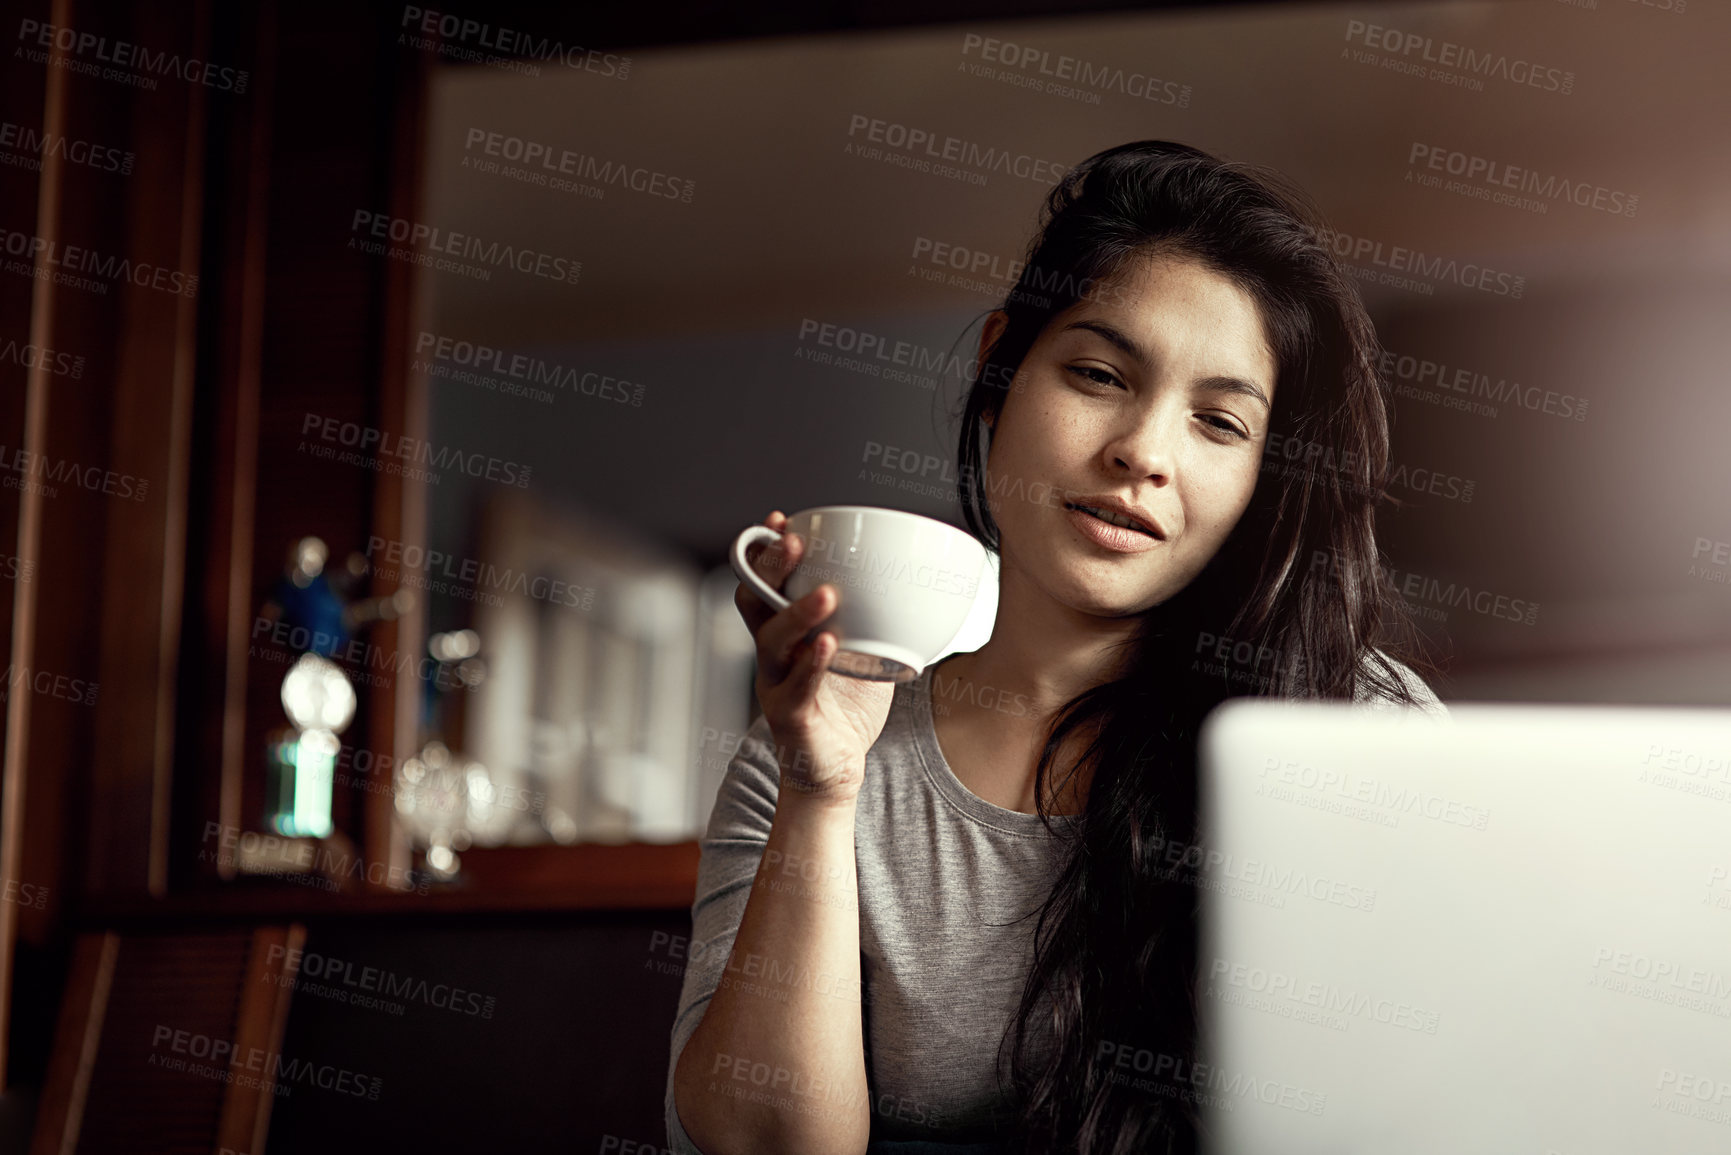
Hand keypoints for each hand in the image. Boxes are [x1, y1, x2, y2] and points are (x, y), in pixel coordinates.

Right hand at [734, 510, 894, 805]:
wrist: (834, 768)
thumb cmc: (847, 705)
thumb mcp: (864, 649)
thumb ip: (877, 616)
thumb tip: (920, 576)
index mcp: (784, 632)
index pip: (763, 581)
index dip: (766, 550)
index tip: (781, 520)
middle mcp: (771, 653)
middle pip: (756, 601)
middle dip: (772, 567)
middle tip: (796, 543)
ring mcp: (776, 684)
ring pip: (772, 641)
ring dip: (798, 613)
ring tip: (827, 594)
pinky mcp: (789, 716)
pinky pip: (796, 687)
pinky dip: (811, 664)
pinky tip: (828, 645)